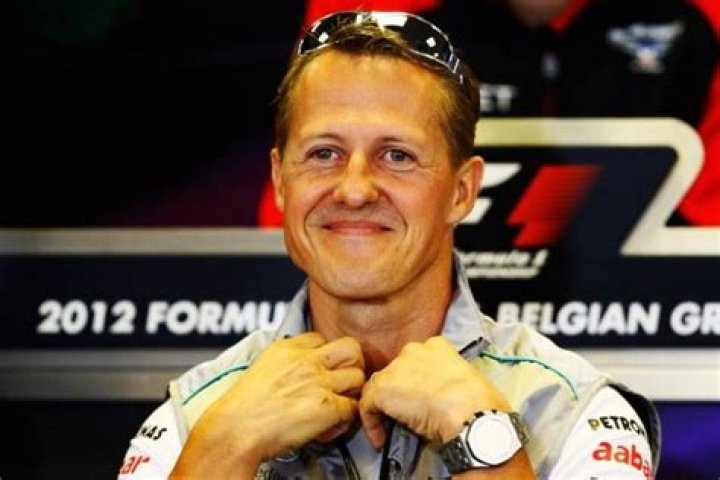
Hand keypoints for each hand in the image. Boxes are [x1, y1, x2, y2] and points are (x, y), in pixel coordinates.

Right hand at [172, 332, 364, 476]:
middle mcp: (306, 361)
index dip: (325, 355)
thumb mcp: (261, 368)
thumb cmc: (242, 409)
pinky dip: (345, 420)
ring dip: (351, 393)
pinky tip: (330, 425)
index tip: (322, 368)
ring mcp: (319, 382)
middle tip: (343, 381)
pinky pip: (352, 408)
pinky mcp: (327, 406)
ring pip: (358, 377)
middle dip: (351, 364)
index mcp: (287, 348)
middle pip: (351, 348)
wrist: (235, 429)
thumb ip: (284, 363)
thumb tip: (296, 371)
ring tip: (338, 405)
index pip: (321, 337)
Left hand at [359, 336, 510, 448]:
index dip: (415, 380)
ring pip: (381, 387)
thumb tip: (439, 397)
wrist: (471, 412)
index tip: (420, 399)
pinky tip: (382, 438)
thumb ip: (445, 380)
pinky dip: (372, 424)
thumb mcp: (463, 380)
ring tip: (393, 427)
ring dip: (385, 407)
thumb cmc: (477, 402)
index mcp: (436, 346)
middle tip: (407, 414)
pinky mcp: (382, 387)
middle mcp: (413, 350)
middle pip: (397, 372)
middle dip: (400, 391)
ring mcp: (396, 367)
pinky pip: (368, 406)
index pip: (416, 361)